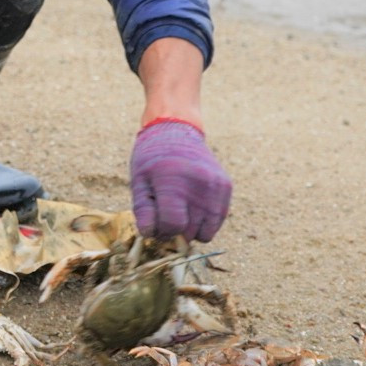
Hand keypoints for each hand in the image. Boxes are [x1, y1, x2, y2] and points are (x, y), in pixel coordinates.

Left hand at [129, 118, 230, 241]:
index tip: (156, 224)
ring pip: (206, 233)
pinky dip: (205, 220)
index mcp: (172, 181)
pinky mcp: (226, 186)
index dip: (162, 231)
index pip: (173, 226)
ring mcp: (216, 186)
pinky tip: (193, 204)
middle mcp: (198, 184)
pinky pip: (217, 221)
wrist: (175, 130)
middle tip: (167, 216)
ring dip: (192, 229)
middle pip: (190, 233)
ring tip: (181, 210)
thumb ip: (143, 212)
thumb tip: (152, 236)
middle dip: (176, 232)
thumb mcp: (138, 182)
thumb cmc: (151, 159)